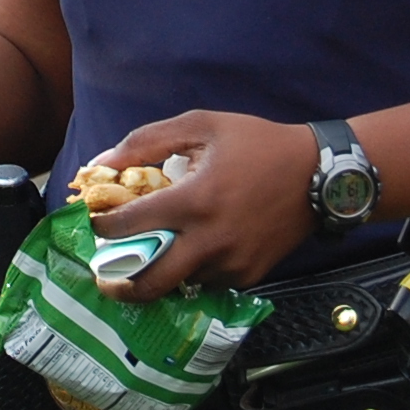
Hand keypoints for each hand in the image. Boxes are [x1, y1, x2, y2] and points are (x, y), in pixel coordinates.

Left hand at [84, 110, 318, 301]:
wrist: (319, 175)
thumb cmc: (256, 144)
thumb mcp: (201, 125)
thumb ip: (146, 140)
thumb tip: (101, 162)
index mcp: (193, 200)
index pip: (129, 225)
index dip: (101, 226)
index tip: (91, 223)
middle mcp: (210, 240)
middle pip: (150, 282)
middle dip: (118, 284)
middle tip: (103, 277)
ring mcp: (231, 264)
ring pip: (180, 285)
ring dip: (158, 277)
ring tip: (145, 262)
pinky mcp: (249, 276)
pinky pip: (208, 283)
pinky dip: (192, 273)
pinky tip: (188, 253)